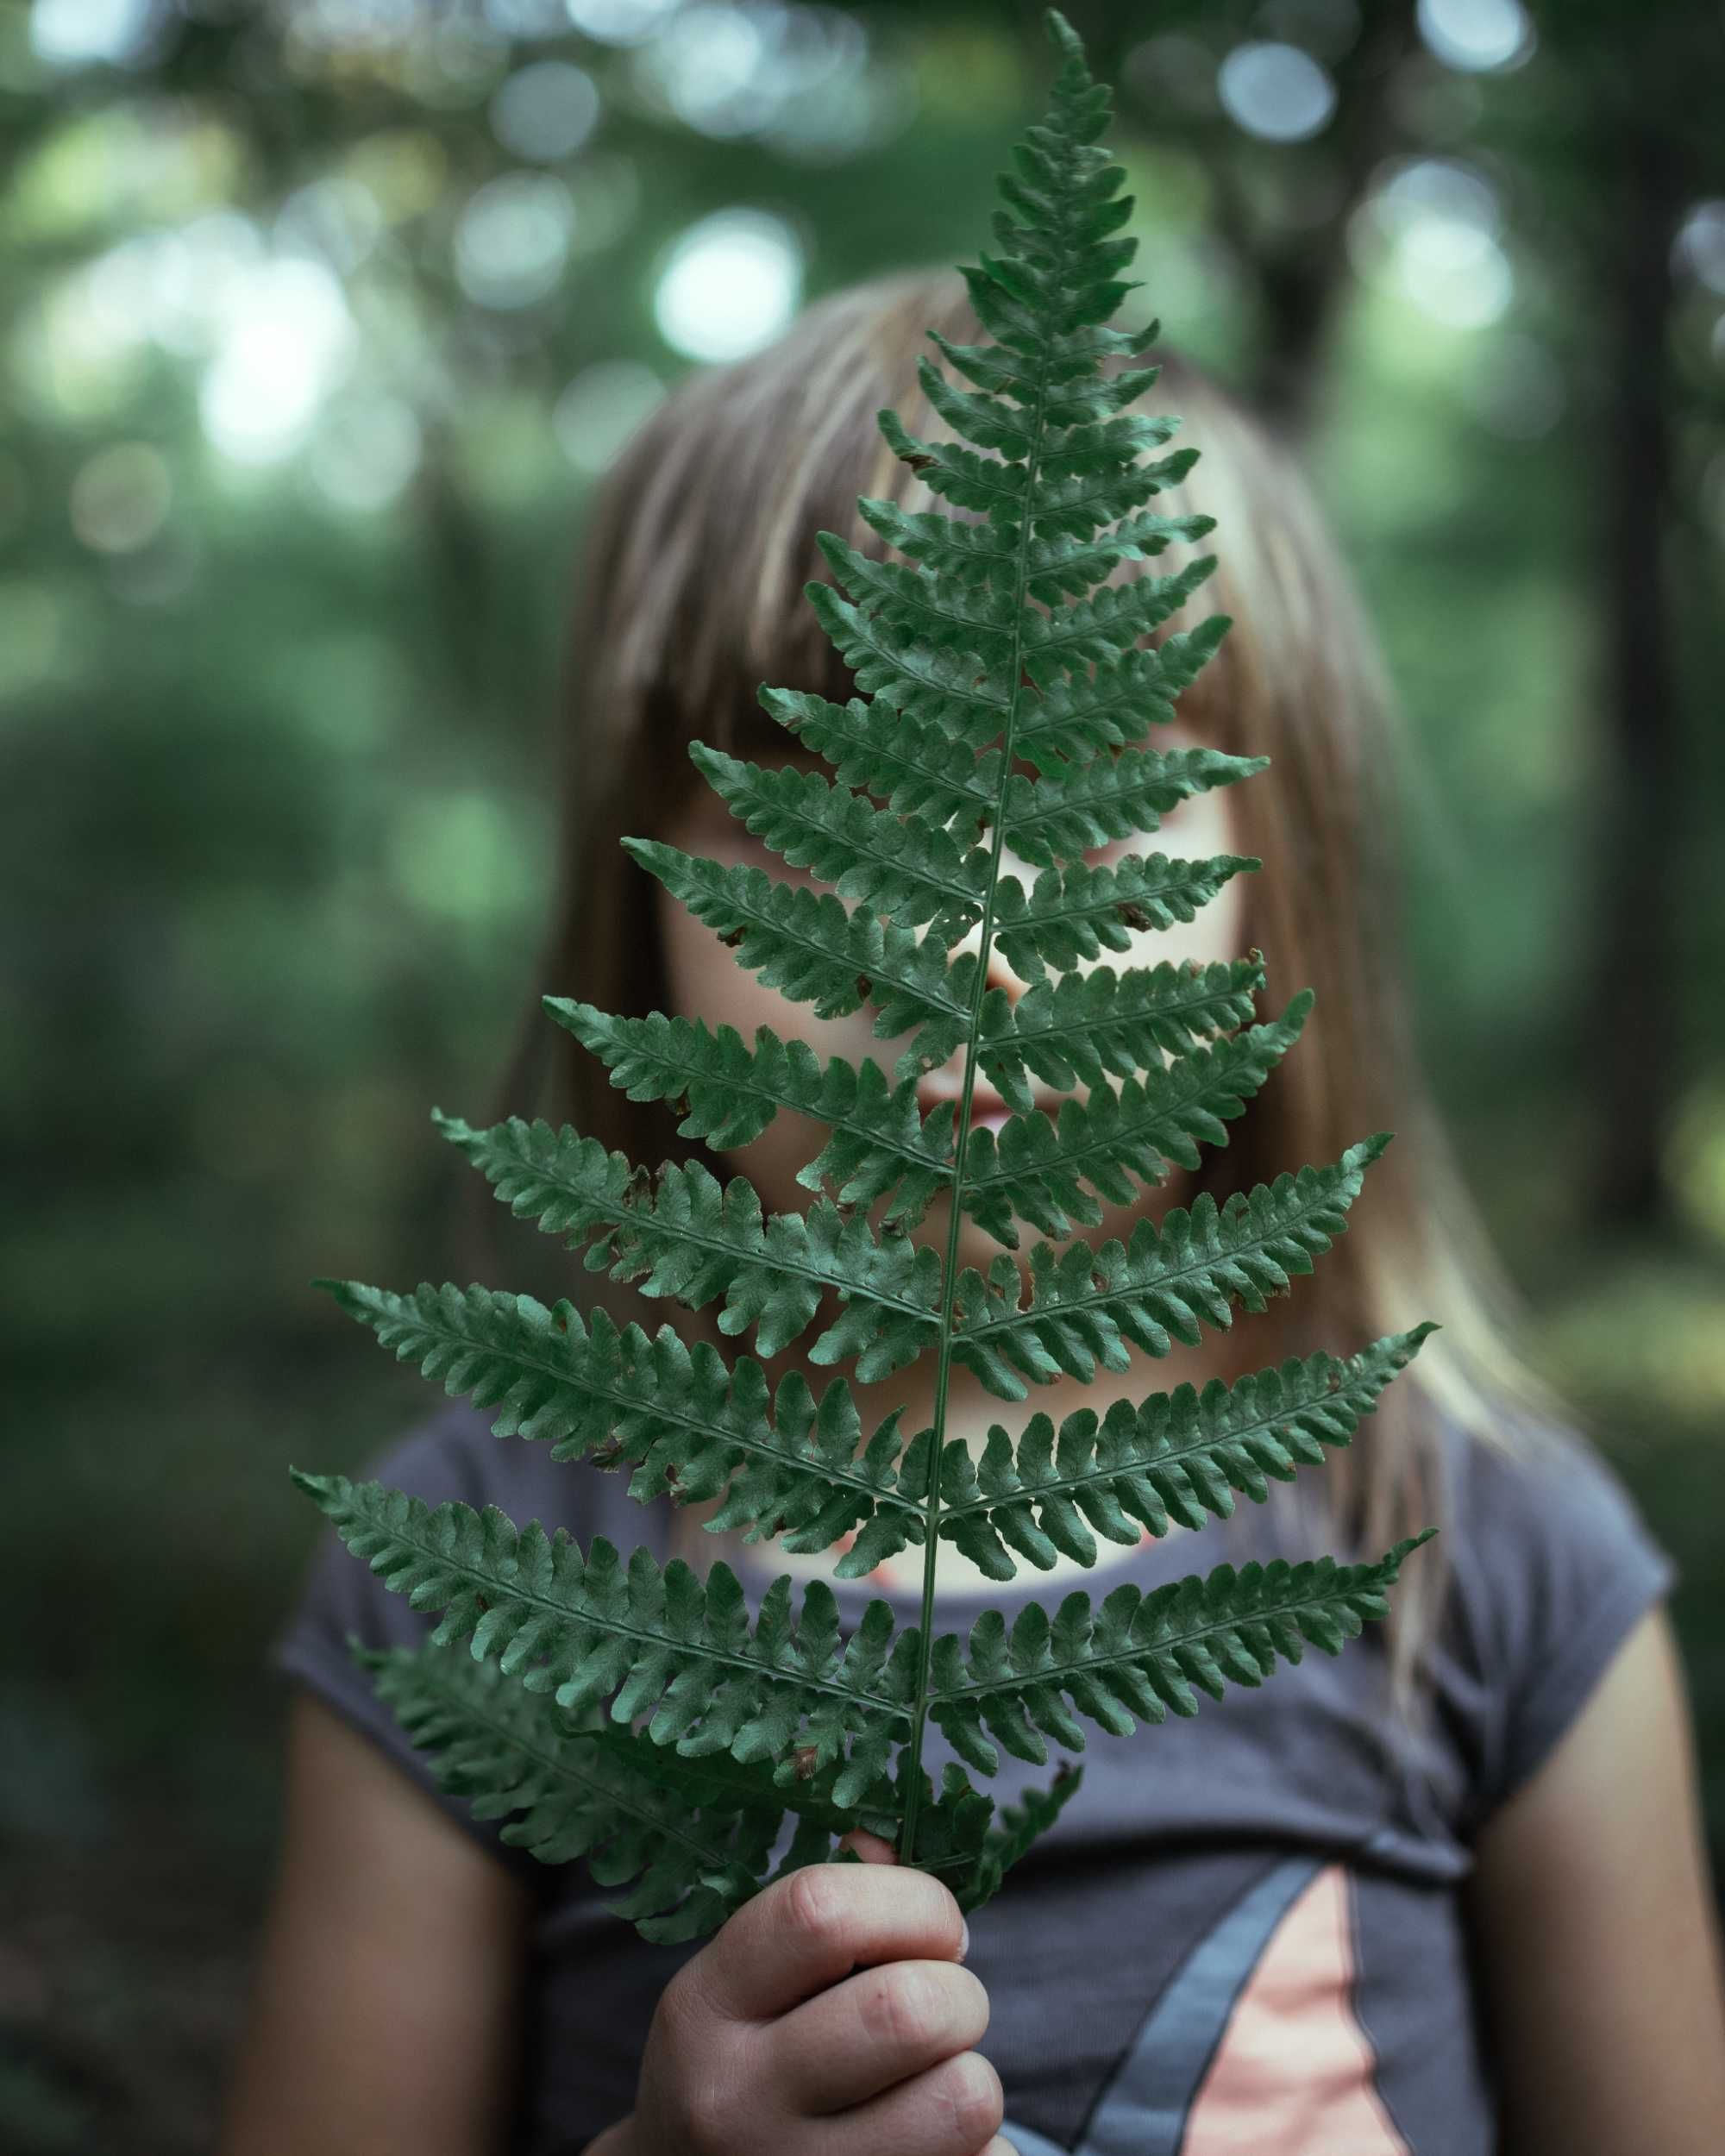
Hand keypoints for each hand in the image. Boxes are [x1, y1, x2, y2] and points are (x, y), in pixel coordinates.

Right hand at [603, 1829, 1008, 2155]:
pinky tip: (924, 2148)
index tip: (934, 1923)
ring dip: (971, 2076)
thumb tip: (893, 1841)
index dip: (911, 1899)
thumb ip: (825, 1904)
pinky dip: (981, 2152)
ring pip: (963, 2100)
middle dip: (958, 1991)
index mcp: (706, 2006)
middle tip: (941, 2006)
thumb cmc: (746, 2063)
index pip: (820, 1912)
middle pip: (908, 2011)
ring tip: (932, 2078)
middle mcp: (738, 2101)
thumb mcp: (746, 1982)